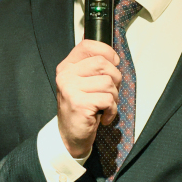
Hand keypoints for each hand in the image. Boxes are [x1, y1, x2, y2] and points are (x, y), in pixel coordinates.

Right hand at [55, 40, 122, 157]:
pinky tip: (104, 117)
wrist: (71, 136)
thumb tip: (115, 58)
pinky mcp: (79, 104)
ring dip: (114, 97)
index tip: (113, 64)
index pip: (88, 45)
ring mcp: (70, 89)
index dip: (106, 52)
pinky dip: (112, 110)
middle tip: (110, 93)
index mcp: (67, 66)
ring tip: (105, 106)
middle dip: (115, 79)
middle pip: (102, 63)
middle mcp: (66, 75)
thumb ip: (95, 68)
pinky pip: (108, 99)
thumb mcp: (85, 83)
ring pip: (108, 83)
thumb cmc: (83, 108)